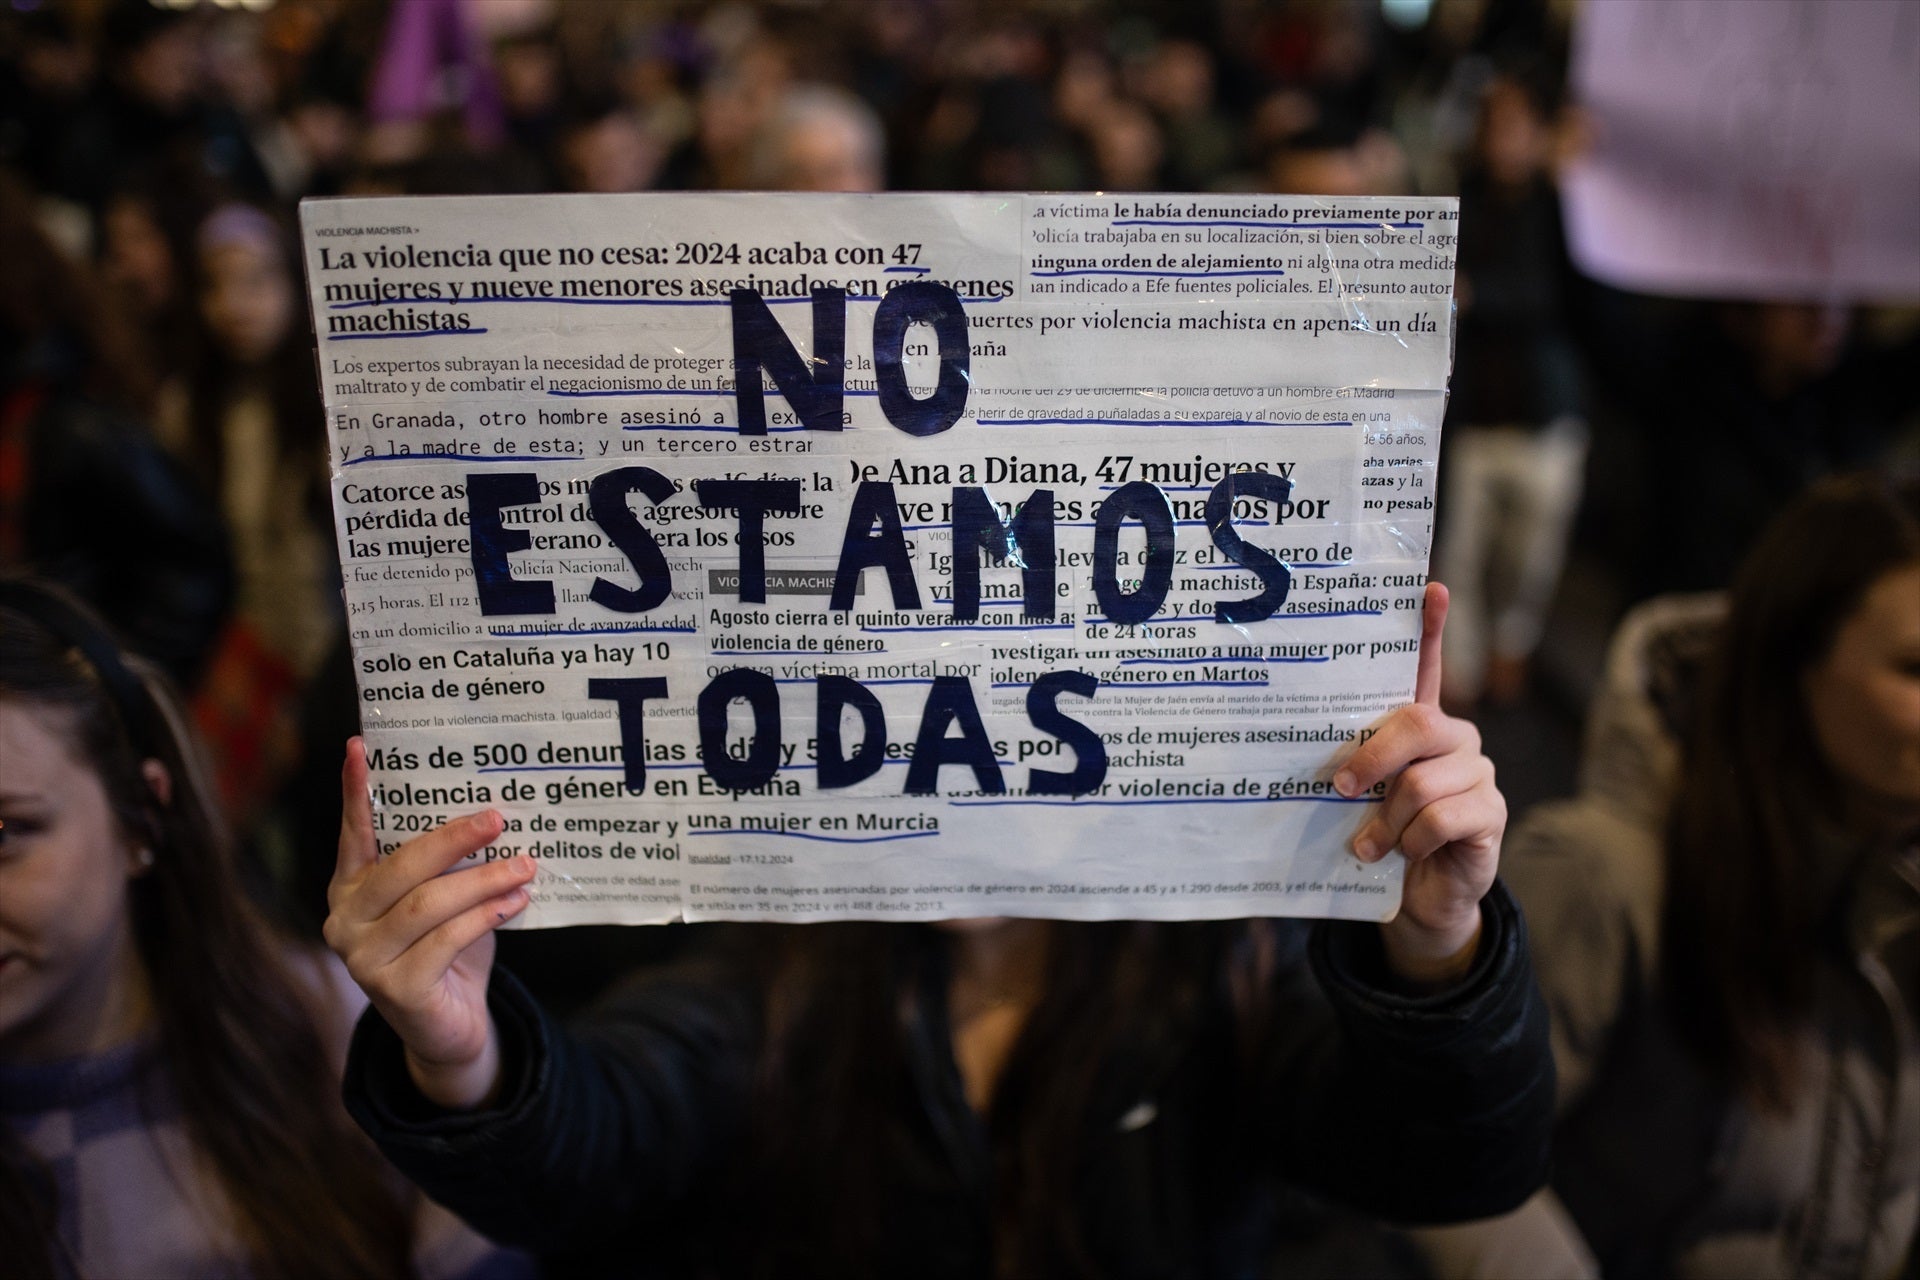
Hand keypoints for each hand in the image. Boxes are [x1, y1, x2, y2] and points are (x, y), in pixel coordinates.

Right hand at [323, 737, 534, 1108]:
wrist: (453, 1027)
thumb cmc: (449, 948)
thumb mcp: (446, 898)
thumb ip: (448, 864)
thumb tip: (491, 812)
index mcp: (350, 889)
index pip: (353, 833)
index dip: (355, 791)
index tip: (360, 746)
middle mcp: (345, 920)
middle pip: (400, 867)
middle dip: (453, 838)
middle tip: (498, 817)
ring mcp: (363, 959)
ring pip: (427, 904)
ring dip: (483, 880)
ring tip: (525, 864)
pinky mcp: (396, 990)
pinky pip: (446, 940)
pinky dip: (485, 916)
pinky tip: (515, 901)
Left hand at [1334, 584, 1504, 989]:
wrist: (1417, 899)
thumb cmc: (1381, 838)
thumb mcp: (1359, 799)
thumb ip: (1349, 769)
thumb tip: (1313, 762)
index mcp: (1420, 725)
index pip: (1426, 666)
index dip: (1429, 628)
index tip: (1429, 587)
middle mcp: (1454, 738)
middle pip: (1416, 723)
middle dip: (1372, 758)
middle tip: (1343, 789)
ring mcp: (1478, 773)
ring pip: (1422, 781)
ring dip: (1386, 822)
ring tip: (1369, 845)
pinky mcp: (1491, 813)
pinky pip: (1443, 817)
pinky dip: (1412, 841)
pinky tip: (1403, 855)